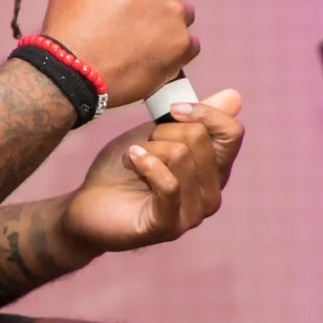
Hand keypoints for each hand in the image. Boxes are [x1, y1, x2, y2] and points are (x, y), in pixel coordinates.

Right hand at [36, 0, 197, 106]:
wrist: (71, 73)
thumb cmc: (66, 31)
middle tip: (141, 14)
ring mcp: (173, 15)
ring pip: (184, 13)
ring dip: (169, 22)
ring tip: (145, 41)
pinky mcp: (182, 45)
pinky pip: (190, 43)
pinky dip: (175, 50)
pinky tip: (155, 57)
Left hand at [58, 89, 244, 256]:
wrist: (88, 205)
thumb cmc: (123, 169)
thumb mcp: (158, 134)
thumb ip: (195, 118)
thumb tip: (234, 96)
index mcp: (214, 171)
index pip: (232, 133)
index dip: (204, 113)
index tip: (172, 109)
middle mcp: (211, 194)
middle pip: (201, 138)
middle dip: (164, 130)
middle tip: (144, 143)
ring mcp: (193, 214)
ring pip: (182, 156)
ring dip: (149, 148)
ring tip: (134, 156)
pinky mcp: (168, 226)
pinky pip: (169, 185)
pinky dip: (147, 164)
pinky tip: (132, 159)